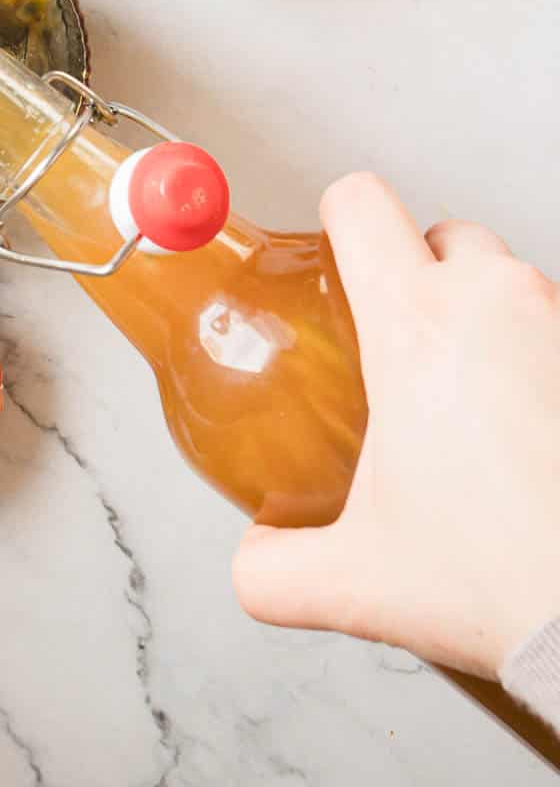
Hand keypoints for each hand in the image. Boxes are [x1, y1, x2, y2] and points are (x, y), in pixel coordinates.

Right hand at [232, 172, 559, 677]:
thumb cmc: (503, 578)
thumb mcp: (356, 582)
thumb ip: (274, 569)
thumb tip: (257, 558)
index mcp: (417, 324)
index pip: (362, 204)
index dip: (337, 223)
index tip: (333, 261)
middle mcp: (497, 300)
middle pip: (439, 234)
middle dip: (417, 280)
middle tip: (403, 353)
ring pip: (509, 279)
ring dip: (485, 319)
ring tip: (472, 400)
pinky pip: (556, 326)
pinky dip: (538, 357)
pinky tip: (528, 428)